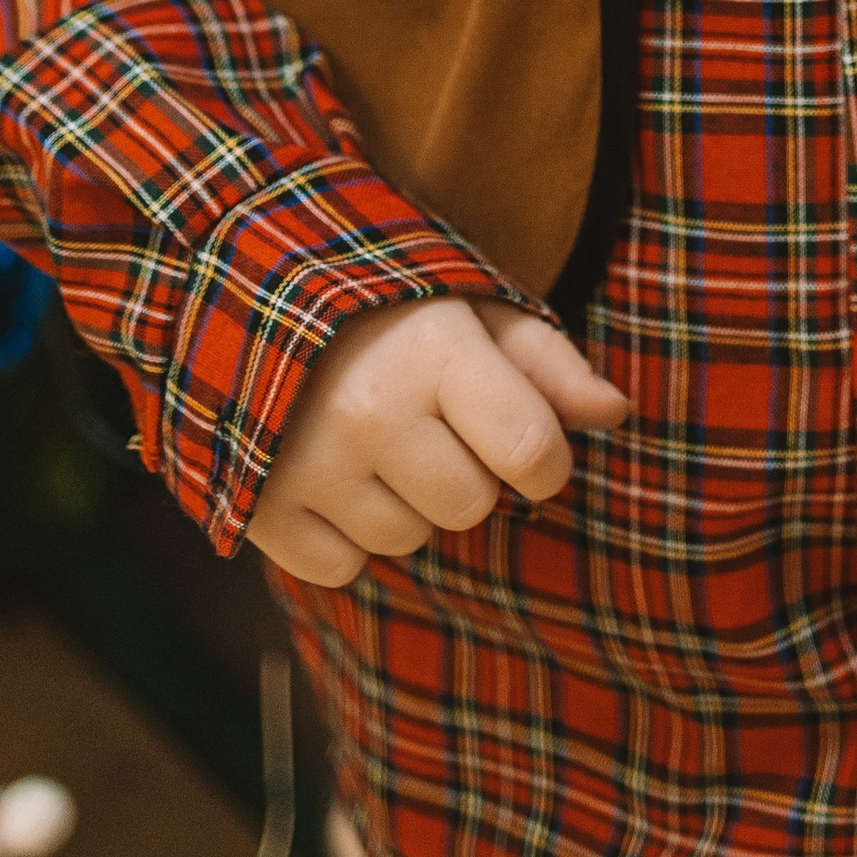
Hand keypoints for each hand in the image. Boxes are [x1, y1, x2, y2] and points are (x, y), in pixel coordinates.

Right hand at [246, 296, 630, 589]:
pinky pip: (342, 569)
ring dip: (402, 504)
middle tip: (425, 423)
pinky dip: (342, 537)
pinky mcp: (261, 510)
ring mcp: (310, 464)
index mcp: (434, 349)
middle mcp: (371, 410)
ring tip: (370, 440)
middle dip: (464, 473)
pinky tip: (329, 476)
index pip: (533, 453)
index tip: (522, 441)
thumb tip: (615, 413)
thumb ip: (546, 361)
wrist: (241, 287)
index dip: (543, 460)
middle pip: (471, 506)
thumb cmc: (380, 300)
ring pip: (407, 541)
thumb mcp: (469, 305)